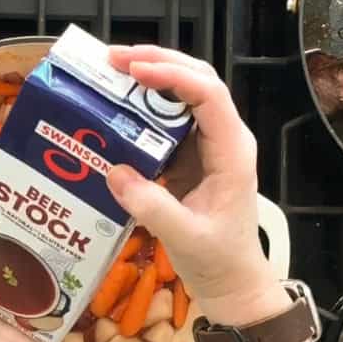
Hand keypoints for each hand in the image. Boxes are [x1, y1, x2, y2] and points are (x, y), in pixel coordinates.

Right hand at [106, 45, 286, 325]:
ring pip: (182, 94)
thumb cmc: (218, 261)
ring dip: (149, 77)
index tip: (134, 70)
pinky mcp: (189, 157)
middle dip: (158, 61)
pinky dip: (141, 106)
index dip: (172, 75)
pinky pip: (166, 120)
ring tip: (110, 70)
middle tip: (112, 57)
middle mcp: (223, 138)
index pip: (208, 95)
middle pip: (197, 80)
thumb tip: (114, 172)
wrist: (231, 283)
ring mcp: (206, 145)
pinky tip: (115, 104)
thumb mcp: (185, 238)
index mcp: (232, 152)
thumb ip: (152, 207)